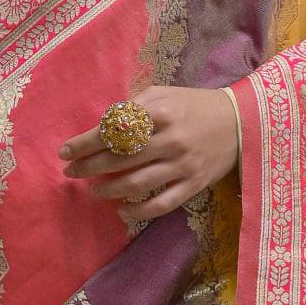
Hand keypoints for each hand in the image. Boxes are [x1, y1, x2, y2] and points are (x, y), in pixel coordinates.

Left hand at [59, 82, 243, 224]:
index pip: (113, 130)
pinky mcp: (193, 184)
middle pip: (120, 158)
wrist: (241, 121)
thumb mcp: (164, 94)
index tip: (64, 151)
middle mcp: (170, 139)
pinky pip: (161, 203)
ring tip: (92, 190)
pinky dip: (138, 210)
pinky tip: (121, 209)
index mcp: (160, 113)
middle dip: (89, 167)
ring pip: (136, 183)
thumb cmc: (195, 105)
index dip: (85, 142)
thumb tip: (103, 126)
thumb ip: (134, 107)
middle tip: (70, 172)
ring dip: (108, 189)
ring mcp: (182, 165)